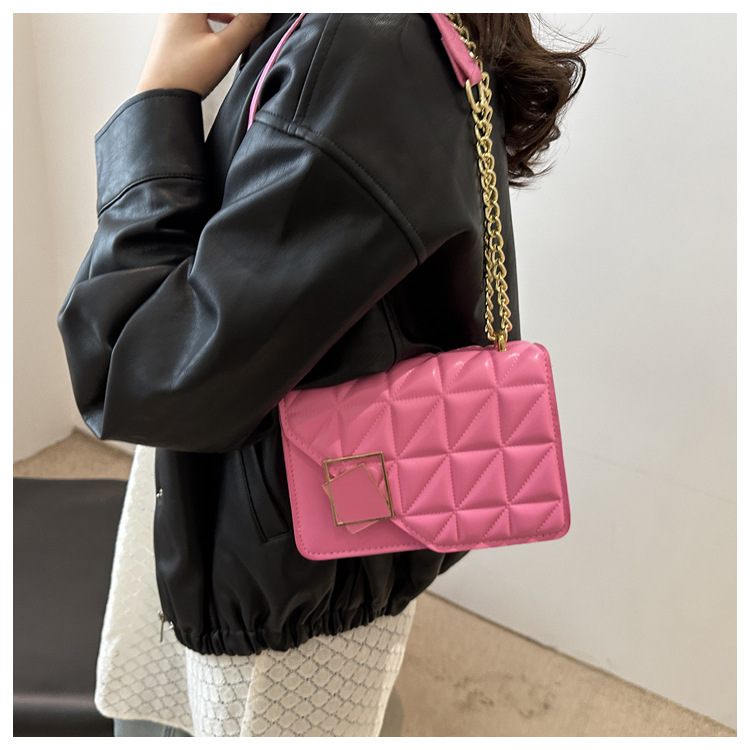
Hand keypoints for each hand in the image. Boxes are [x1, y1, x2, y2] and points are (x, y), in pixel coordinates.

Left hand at [135, 13, 270, 97]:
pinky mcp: (175, 29)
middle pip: (215, 5)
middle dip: (238, 13)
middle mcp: (177, 6)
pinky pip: (200, 13)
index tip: (262, 15)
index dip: (244, 12)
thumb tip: (265, 10)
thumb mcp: (224, 48)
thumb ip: (248, 24)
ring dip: (227, 13)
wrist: (161, 96)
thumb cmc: (184, 75)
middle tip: (253, 20)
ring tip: (243, 21)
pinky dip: (217, 15)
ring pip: (207, 9)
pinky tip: (228, 24)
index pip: (226, 3)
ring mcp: (173, 16)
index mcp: (187, 4)